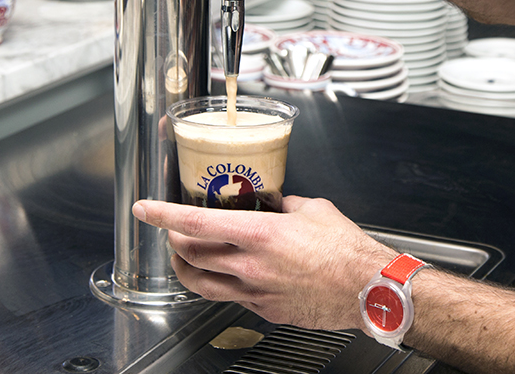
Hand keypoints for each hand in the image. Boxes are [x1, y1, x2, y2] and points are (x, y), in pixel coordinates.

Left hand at [134, 196, 394, 328]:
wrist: (369, 290)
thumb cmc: (347, 250)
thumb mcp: (313, 209)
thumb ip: (285, 205)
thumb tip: (275, 202)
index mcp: (259, 233)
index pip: (196, 222)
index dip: (164, 215)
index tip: (145, 209)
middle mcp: (250, 265)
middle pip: (191, 255)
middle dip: (174, 241)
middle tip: (173, 231)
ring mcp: (255, 292)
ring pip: (202, 284)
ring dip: (187, 269)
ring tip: (185, 259)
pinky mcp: (266, 310)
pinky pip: (232, 298)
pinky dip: (224, 284)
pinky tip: (231, 276)